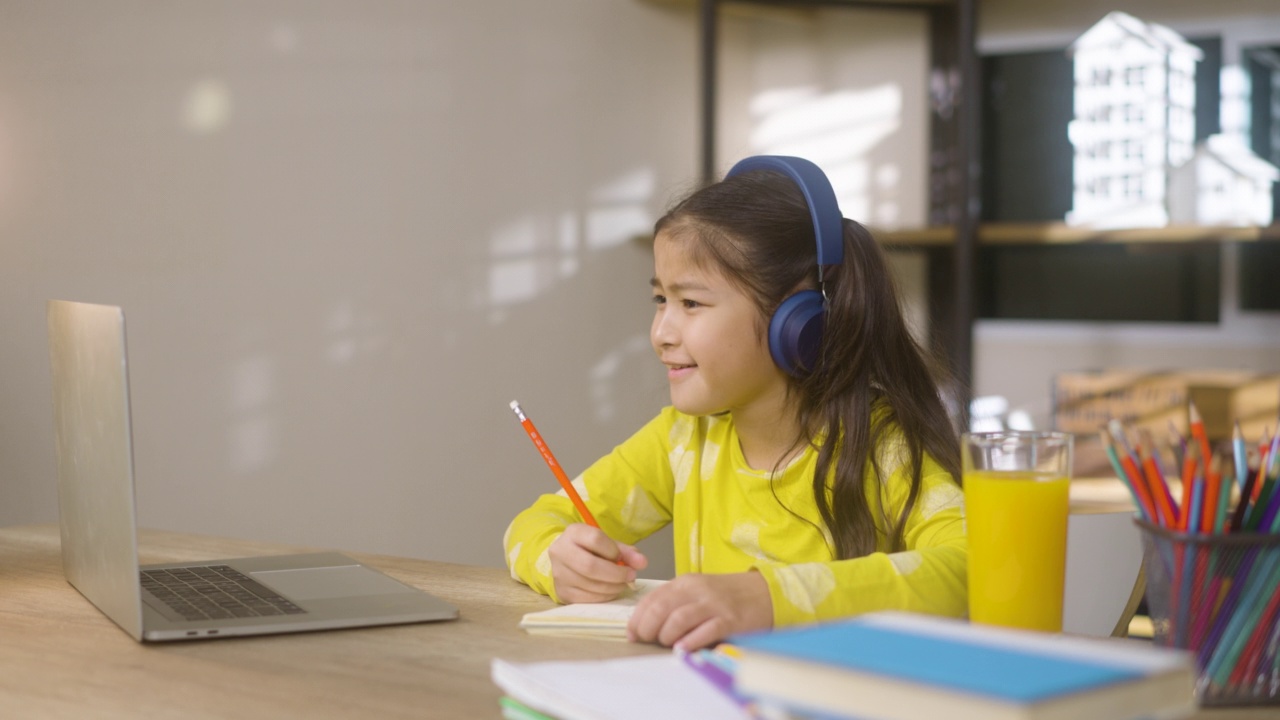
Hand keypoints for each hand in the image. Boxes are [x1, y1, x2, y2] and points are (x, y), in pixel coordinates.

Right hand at [548, 523, 647, 602]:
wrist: (565, 559)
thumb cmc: (590, 549)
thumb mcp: (606, 543)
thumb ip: (625, 551)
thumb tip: (642, 562)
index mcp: (573, 533)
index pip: (596, 539)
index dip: (614, 551)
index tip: (622, 557)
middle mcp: (561, 552)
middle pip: (591, 566)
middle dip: (616, 574)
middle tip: (630, 576)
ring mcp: (559, 574)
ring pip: (590, 584)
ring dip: (613, 587)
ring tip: (622, 583)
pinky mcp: (562, 592)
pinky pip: (588, 598)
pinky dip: (605, 596)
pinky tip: (611, 590)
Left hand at [627, 571, 772, 649]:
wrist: (765, 592)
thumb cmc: (727, 596)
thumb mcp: (697, 592)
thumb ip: (674, 604)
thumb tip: (645, 625)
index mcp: (685, 583)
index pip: (652, 598)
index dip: (637, 618)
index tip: (633, 634)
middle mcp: (697, 590)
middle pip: (661, 608)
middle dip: (647, 628)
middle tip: (647, 640)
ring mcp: (714, 605)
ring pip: (678, 619)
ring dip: (666, 635)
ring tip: (668, 644)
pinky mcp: (730, 620)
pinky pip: (705, 631)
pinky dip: (690, 642)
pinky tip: (683, 650)